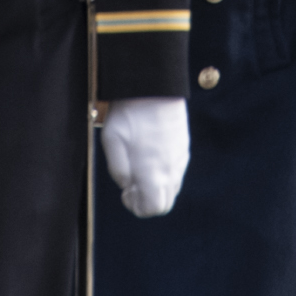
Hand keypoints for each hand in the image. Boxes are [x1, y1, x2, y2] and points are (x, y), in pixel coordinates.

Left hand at [99, 97, 189, 218]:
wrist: (154, 86)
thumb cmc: (130, 114)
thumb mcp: (112, 143)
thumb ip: (119, 171)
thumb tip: (128, 185)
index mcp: (152, 173)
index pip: (153, 209)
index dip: (137, 207)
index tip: (126, 191)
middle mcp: (171, 170)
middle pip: (165, 203)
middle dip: (148, 200)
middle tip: (132, 184)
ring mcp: (180, 158)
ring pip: (172, 187)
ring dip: (157, 187)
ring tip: (141, 167)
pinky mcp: (184, 146)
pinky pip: (177, 171)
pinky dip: (164, 173)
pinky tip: (151, 155)